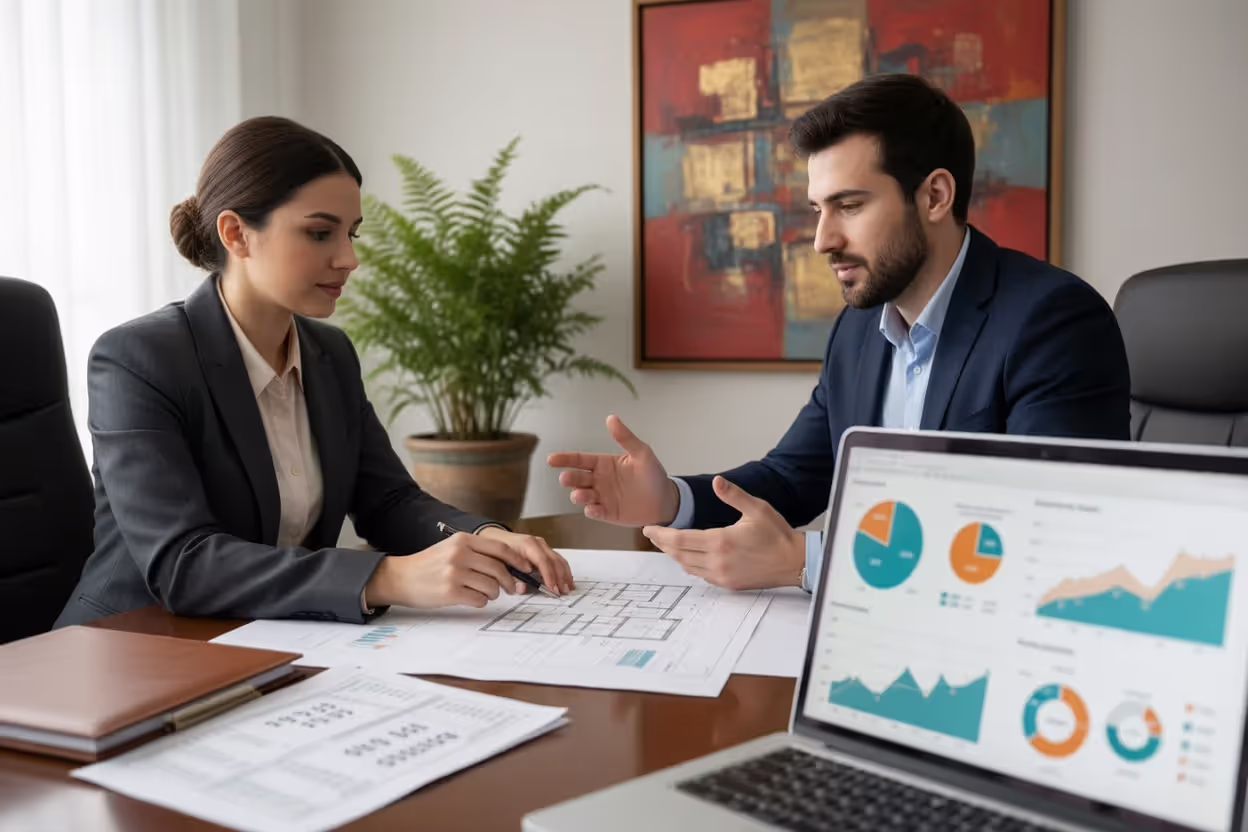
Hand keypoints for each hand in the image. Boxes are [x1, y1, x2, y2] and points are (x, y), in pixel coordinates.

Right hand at [365, 532, 538, 608]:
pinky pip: (479, 599)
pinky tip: (472, 598)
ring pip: (491, 586)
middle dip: (509, 581)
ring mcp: (454, 573)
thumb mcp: (452, 548)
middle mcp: (460, 554)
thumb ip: (477, 552)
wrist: (401, 577)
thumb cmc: (429, 565)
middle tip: (511, 588)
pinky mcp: (450, 592)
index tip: (526, 568)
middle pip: (499, 568)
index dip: (517, 561)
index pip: (500, 549)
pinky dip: (481, 601)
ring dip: (494, 593)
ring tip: (486, 593)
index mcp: (463, 540)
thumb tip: (508, 564)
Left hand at [476, 526, 574, 594]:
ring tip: (568, 588)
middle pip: (554, 561)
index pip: (542, 561)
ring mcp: (543, 546)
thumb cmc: (499, 550)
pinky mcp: (545, 550)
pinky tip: (567, 580)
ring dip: (565, 575)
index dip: (548, 576)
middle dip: (560, 578)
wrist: (496, 538)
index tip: (552, 589)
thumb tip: (522, 589)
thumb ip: (513, 577)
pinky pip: (558, 560)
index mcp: (527, 544)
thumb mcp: (502, 563)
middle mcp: (538, 543)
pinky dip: (563, 571)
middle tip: (563, 592)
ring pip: (559, 560)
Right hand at [547, 414, 679, 525]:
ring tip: (580, 495)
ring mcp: (602, 497)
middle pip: (577, 478)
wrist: (666, 500)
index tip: (551, 459)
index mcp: (603, 463)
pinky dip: (592, 511)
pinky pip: (595, 512)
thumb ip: (625, 437)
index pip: (579, 459)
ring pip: (582, 496)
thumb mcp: (642, 452)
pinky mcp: (608, 513)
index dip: (564, 459)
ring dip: (578, 496)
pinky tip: (593, 509)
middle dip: (569, 478)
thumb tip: (611, 418)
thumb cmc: (653, 474)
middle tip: (566, 478)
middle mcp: (599, 480)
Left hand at [641, 476, 803, 590]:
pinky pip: (701, 575)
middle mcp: (718, 562)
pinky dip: (690, 565)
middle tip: (653, 535)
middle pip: (679, 554)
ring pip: (688, 566)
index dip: (661, 535)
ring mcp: (722, 575)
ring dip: (675, 555)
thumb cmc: (777, 535)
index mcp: (721, 541)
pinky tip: (689, 557)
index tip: (649, 529)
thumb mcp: (757, 509)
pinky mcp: (728, 584)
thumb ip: (733, 495)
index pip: (680, 539)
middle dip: (663, 544)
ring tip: (667, 544)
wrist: (794, 562)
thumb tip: (717, 482)